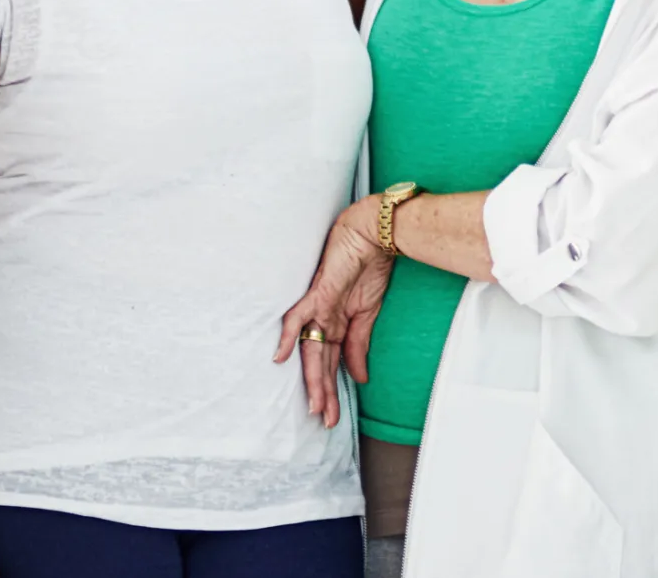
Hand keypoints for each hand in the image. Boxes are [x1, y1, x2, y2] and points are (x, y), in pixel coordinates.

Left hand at [275, 197, 395, 428]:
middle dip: (323, 394)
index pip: (331, 364)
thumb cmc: (371, 267)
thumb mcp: (368, 314)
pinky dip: (287, 336)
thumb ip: (359, 344)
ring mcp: (319, 308)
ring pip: (310, 350)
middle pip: (320, 363)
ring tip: (315, 407)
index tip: (334, 415)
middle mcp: (324, 320)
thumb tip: (359, 377)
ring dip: (314, 379)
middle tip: (326, 422)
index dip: (333, 389)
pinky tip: (280, 357)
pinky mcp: (318, 294)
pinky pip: (298, 317)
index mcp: (336, 324)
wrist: (377, 235)